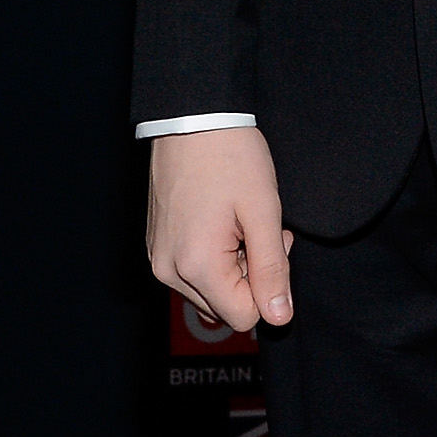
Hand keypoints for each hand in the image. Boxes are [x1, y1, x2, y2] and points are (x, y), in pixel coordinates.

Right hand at [148, 125, 293, 330]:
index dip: (269, 285)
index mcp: (195, 265)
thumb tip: (279, 317)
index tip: (274, 243)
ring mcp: (159, 259)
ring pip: (211, 291)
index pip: (244, 316)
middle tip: (260, 228)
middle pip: (226, 306)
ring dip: (234, 266)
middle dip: (251, 274)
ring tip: (240, 221)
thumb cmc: (232, 158)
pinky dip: (215, 256)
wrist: (194, 119)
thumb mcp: (264, 211)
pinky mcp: (157, 247)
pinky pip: (194, 272)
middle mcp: (169, 271)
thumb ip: (272, 268)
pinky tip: (222, 220)